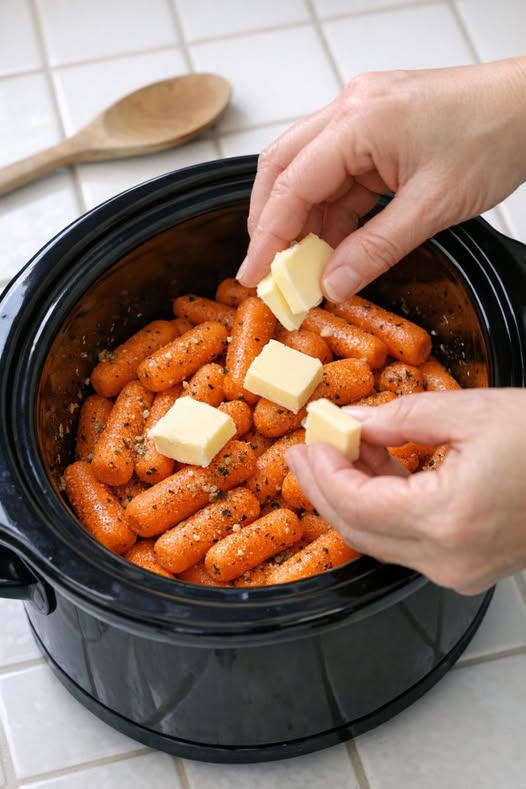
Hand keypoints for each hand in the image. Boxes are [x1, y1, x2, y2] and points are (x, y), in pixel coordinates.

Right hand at [237, 58, 525, 301]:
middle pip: (283, 169)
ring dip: (304, 221)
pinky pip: (337, 174)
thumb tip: (333, 284)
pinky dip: (332, 212)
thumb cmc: (496, 135)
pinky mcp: (374, 128)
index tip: (253, 273)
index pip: (291, 184)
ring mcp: (360, 116)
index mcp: (359, 121)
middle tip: (270, 270)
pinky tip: (335, 243)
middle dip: (271, 223)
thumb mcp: (433, 207)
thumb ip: (376, 250)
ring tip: (307, 266)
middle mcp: (350, 110)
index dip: (267, 235)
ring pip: (307, 173)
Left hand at [285, 389, 525, 594]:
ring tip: (342, 450)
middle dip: (325, 487)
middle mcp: (448, 559)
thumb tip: (352, 422)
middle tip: (308, 450)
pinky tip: (379, 469)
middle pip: (359, 530)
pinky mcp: (466, 568)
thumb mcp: (471, 412)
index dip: (323, 471)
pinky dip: (384, 508)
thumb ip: (399, 418)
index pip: (355, 504)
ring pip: (379, 539)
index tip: (308, 440)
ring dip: (353, 495)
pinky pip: (406, 542)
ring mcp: (458, 571)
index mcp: (447, 519)